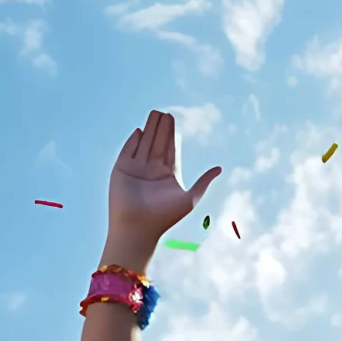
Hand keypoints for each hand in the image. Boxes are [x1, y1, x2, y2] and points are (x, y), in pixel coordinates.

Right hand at [107, 110, 220, 259]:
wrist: (139, 228)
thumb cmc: (164, 217)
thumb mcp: (190, 198)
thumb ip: (203, 182)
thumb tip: (220, 168)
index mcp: (167, 175)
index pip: (170, 149)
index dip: (171, 134)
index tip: (172, 119)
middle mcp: (152, 170)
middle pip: (157, 144)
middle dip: (161, 129)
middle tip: (164, 112)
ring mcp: (136, 170)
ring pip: (144, 144)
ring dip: (149, 130)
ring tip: (154, 114)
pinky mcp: (121, 171)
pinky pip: (128, 152)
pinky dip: (133, 141)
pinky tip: (139, 131)